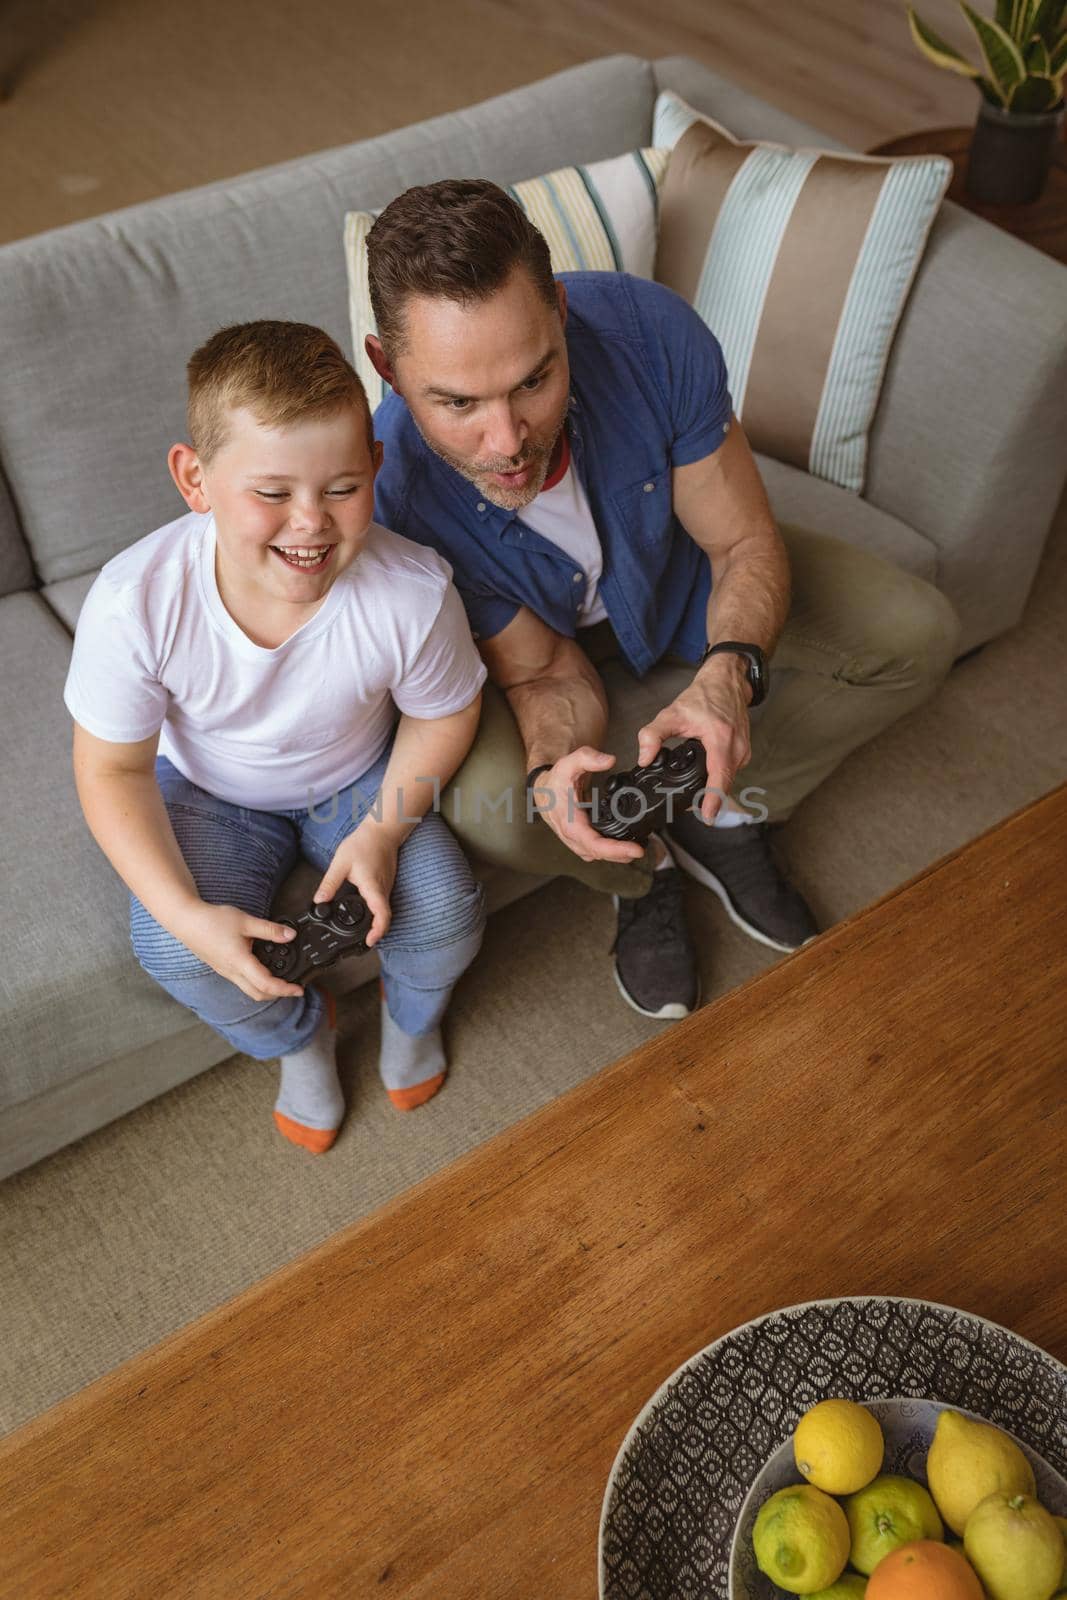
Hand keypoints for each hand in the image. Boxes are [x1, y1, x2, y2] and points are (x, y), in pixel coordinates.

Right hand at [175, 901, 305, 1001]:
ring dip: (266, 989)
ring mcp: (225, 972)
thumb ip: (270, 930)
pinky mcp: (221, 968)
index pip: (267, 985)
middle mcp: (232, 972)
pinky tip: (262, 969)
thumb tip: (290, 935)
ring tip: (280, 979)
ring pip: (249, 989)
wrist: (186, 920)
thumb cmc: (212, 921)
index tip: (299, 989)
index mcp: (240, 962)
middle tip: (292, 987)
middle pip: (258, 994)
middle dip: (278, 994)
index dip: (285, 990)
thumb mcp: (245, 921)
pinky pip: (241, 982)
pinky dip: (255, 982)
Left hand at [312, 818, 397, 946]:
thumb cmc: (364, 843)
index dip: (377, 932)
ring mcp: (385, 888)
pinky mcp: (384, 885)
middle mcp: (382, 891)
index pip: (382, 916)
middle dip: (374, 933)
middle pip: (383, 918)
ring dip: (374, 923)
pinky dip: (374, 912)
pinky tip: (362, 912)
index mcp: (373, 888)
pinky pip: (381, 903)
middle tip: (360, 942)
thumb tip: (319, 901)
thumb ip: (329, 884)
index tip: (368, 942)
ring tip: (360, 931)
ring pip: (383, 911)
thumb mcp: (341, 863)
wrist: (382, 830)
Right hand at [530, 745, 646, 863]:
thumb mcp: (568, 763)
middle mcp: (572, 835)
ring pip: (597, 855)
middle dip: (621, 855)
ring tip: (637, 849)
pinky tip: (623, 846)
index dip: (614, 850)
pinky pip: (596, 852)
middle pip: (598, 854)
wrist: (544, 790)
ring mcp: (576, 840)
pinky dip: (610, 852)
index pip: (593, 843)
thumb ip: (588, 758)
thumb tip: (609, 761)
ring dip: (617, 856)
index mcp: (569, 821)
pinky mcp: (580, 841)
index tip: (635, 850)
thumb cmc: (555, 780)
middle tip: (642, 850)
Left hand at [636, 654, 751, 821]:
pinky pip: (731, 772)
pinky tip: (706, 781)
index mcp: (721, 738)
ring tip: (697, 799)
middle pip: (724, 784)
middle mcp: (737, 747)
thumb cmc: (704, 696)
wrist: (726, 681)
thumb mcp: (672, 713)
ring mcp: (743, 750)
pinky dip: (719, 779)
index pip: (719, 776)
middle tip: (690, 811)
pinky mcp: (743, 752)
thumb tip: (644, 758)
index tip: (707, 817)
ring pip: (729, 780)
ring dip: (714, 790)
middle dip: (709, 800)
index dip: (713, 799)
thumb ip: (653, 735)